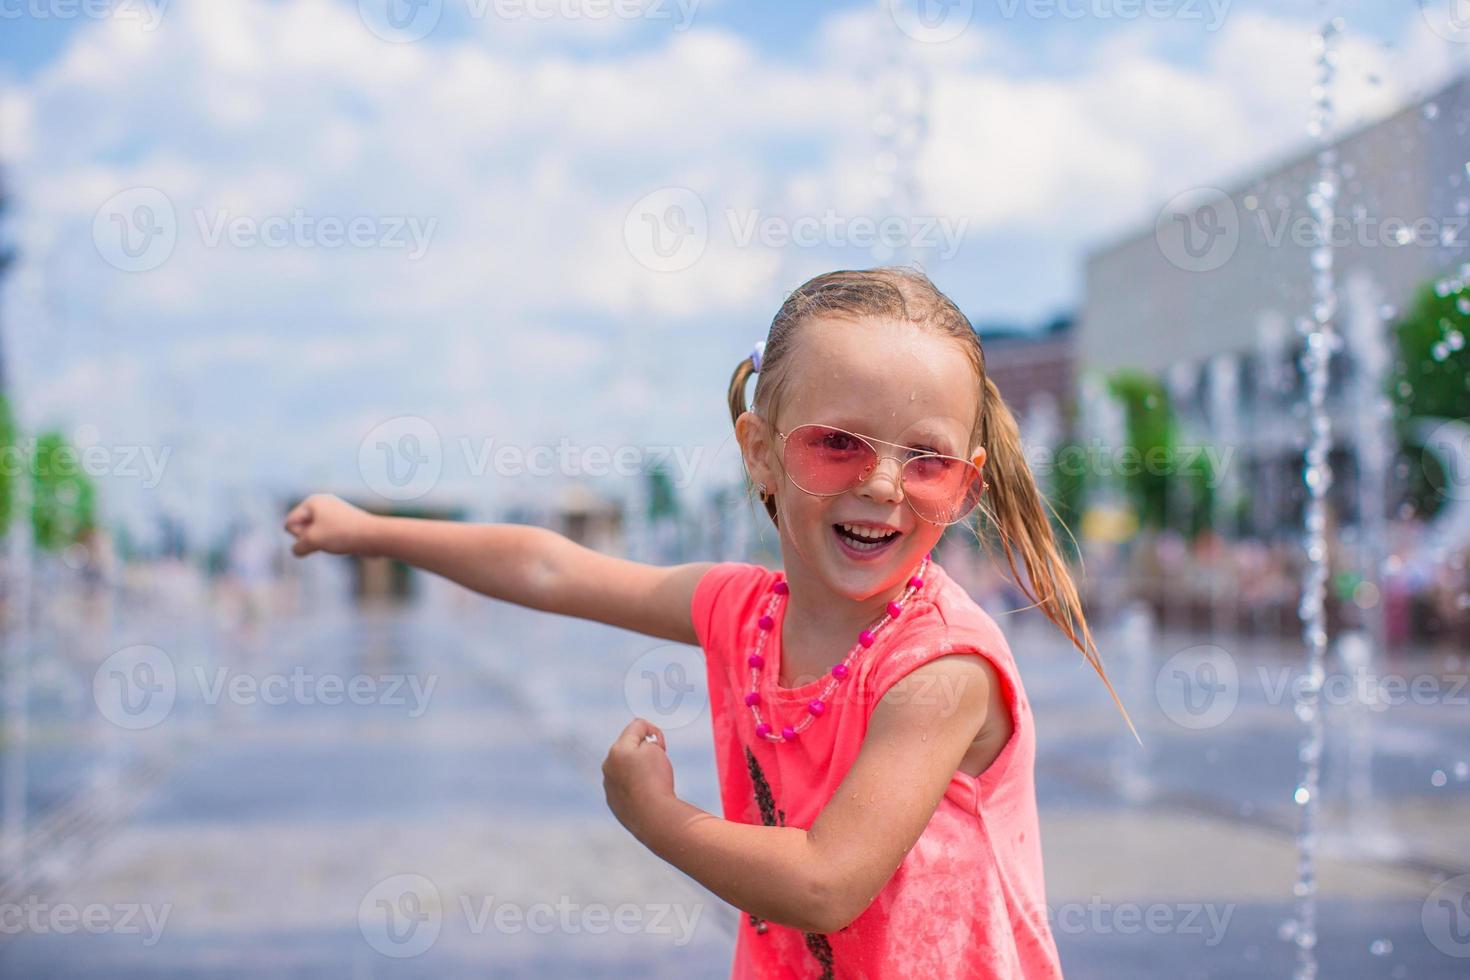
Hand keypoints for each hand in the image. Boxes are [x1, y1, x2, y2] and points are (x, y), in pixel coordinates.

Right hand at [283, 493, 376, 557]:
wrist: (374, 536)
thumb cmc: (342, 534)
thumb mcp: (312, 542)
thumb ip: (298, 547)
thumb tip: (299, 550)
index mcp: (312, 501)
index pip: (289, 524)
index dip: (300, 535)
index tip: (319, 534)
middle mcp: (321, 502)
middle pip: (301, 528)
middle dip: (310, 538)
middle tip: (329, 537)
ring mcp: (333, 512)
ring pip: (314, 535)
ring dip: (321, 543)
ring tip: (337, 540)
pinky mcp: (342, 522)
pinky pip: (327, 537)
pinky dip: (332, 543)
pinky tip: (343, 542)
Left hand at [601, 717, 675, 838]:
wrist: (654, 817)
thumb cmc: (657, 781)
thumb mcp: (656, 750)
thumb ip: (646, 740)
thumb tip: (638, 749)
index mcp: (617, 749)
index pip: (637, 726)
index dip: (655, 732)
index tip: (662, 747)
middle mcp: (608, 765)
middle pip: (629, 747)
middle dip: (644, 750)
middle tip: (658, 764)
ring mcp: (608, 784)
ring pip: (626, 767)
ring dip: (638, 768)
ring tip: (651, 782)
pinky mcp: (612, 800)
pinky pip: (625, 786)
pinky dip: (635, 786)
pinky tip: (645, 795)